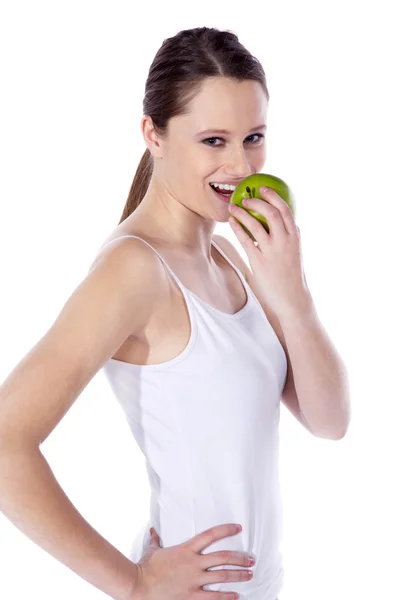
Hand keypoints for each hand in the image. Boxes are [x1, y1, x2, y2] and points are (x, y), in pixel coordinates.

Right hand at [131, 523, 253, 598]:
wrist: (139, 585)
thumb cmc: (146, 567)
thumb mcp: (153, 550)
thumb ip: (156, 540)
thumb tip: (153, 531)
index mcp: (186, 549)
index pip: (211, 535)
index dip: (226, 530)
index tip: (238, 528)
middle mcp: (194, 563)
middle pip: (223, 558)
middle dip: (240, 558)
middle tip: (251, 559)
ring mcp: (194, 580)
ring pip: (222, 576)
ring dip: (238, 575)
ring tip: (249, 575)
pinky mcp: (191, 596)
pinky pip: (213, 597)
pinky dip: (227, 597)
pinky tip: (237, 596)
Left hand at [228, 186, 310, 318]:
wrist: (292, 298)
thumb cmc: (292, 275)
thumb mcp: (295, 252)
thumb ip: (289, 237)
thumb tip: (282, 224)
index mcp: (295, 237)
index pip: (285, 210)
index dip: (273, 196)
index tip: (264, 189)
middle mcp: (285, 241)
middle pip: (271, 212)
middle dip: (257, 201)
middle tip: (246, 198)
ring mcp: (272, 251)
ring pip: (256, 224)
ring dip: (243, 213)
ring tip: (234, 208)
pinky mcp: (259, 261)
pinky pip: (245, 239)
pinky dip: (237, 227)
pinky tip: (232, 222)